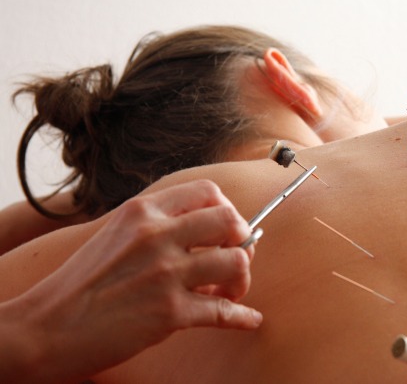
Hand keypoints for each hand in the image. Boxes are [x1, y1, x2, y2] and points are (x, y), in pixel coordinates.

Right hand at [2, 180, 261, 381]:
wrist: (45, 327)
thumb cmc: (82, 281)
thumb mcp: (117, 233)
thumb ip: (157, 225)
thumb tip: (206, 232)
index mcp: (144, 211)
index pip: (208, 191)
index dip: (227, 209)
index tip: (226, 229)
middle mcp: (158, 235)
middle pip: (231, 221)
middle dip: (244, 239)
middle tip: (236, 257)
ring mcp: (166, 273)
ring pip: (236, 262)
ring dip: (241, 279)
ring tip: (229, 291)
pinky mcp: (170, 313)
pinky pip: (225, 312)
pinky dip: (243, 317)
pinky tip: (250, 320)